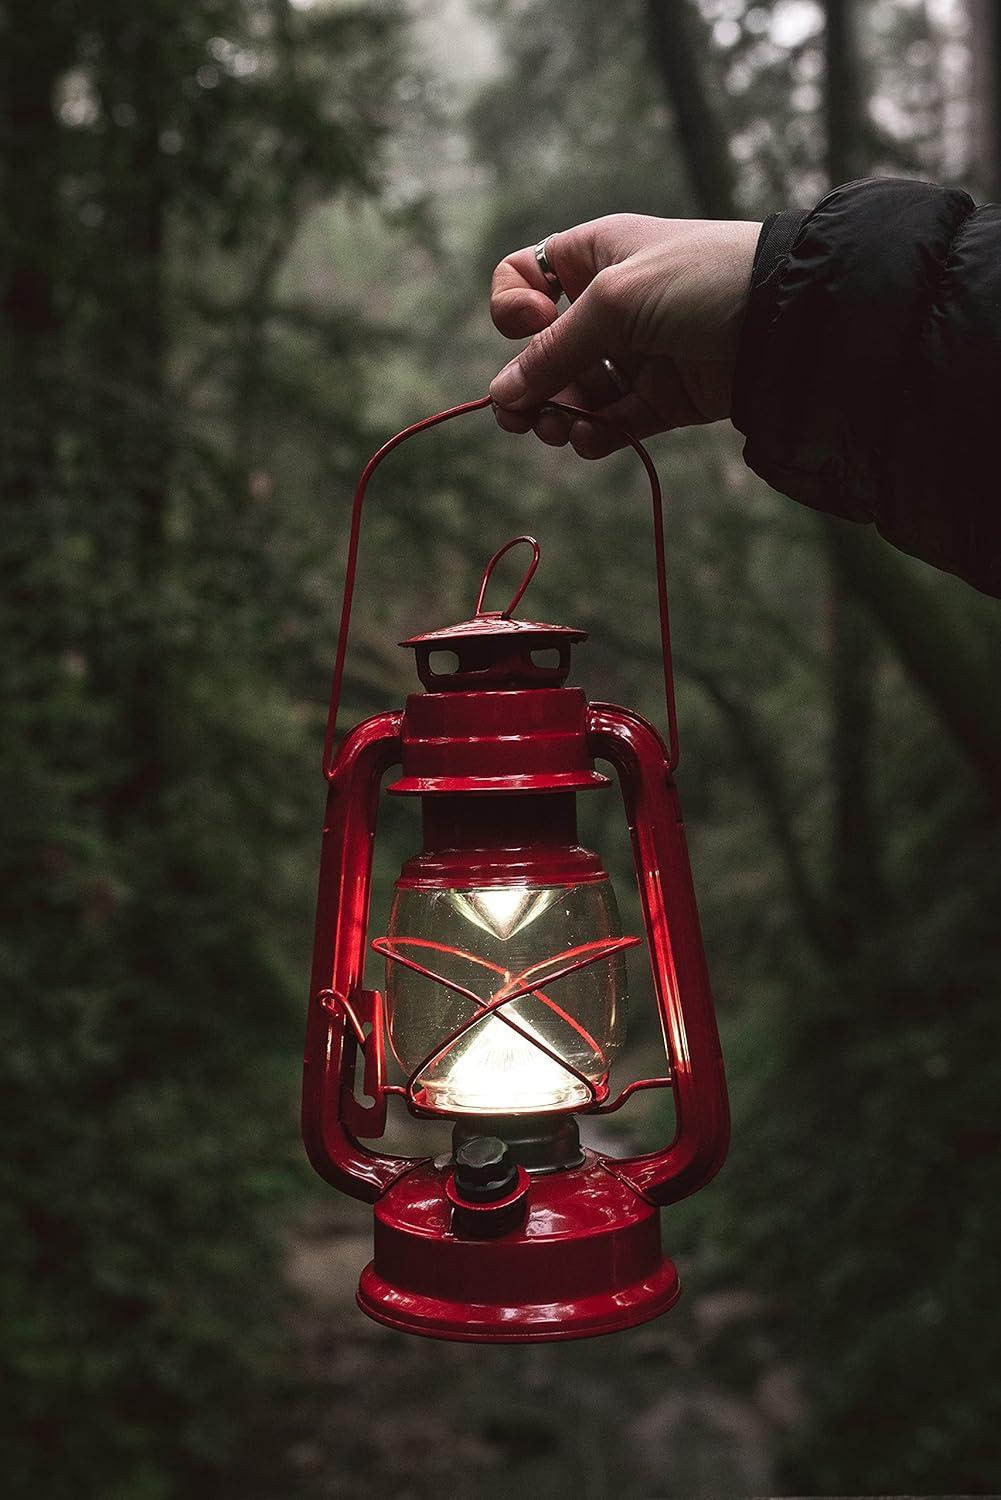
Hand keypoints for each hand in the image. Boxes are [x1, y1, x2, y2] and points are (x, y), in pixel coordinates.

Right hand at [489, 214, 760, 456]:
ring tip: (559, 431)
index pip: (527, 278)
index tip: (530, 325)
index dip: (514, 307)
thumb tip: (501, 395)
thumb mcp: (614, 301)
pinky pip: (614, 422)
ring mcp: (639, 353)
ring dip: (558, 415)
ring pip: (576, 392)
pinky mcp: (665, 397)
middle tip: (521, 418)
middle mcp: (612, 304)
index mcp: (595, 256)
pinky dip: (595, 435)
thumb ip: (554, 351)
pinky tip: (588, 441)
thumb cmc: (698, 281)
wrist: (786, 318)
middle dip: (529, 384)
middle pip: (546, 350)